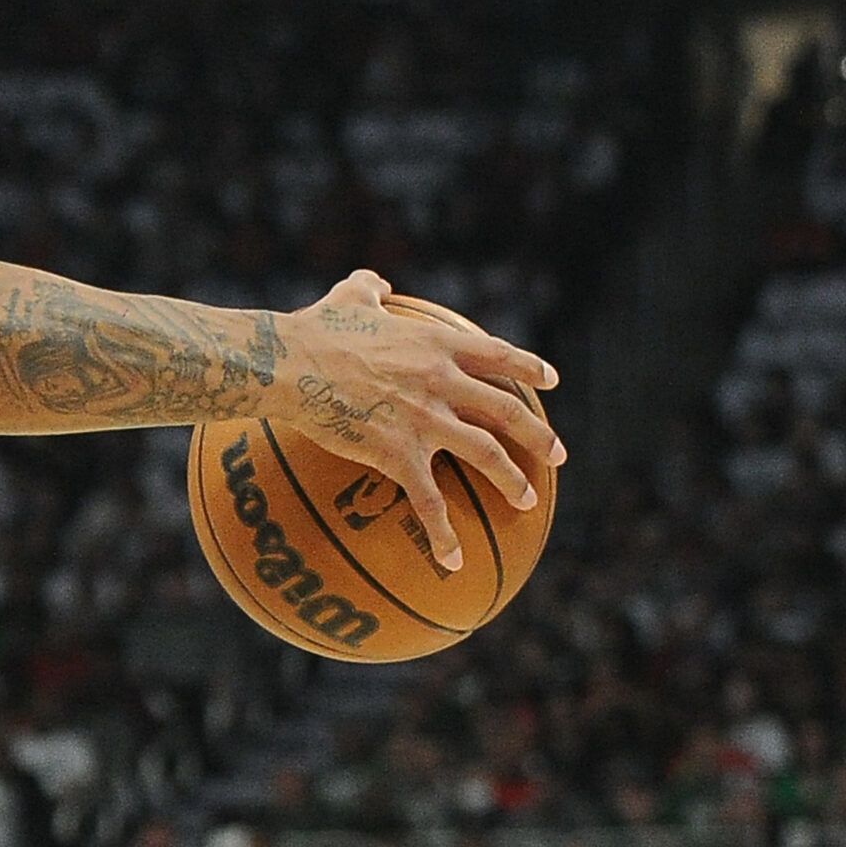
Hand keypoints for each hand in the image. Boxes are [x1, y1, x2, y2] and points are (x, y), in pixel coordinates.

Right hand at [270, 271, 563, 573]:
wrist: (289, 365)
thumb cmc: (313, 330)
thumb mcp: (348, 297)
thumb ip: (369, 288)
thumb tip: (376, 284)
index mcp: (438, 345)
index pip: (499, 357)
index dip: (529, 370)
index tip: (550, 383)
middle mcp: (444, 382)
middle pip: (507, 412)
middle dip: (538, 437)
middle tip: (556, 456)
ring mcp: (426, 421)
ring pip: (486, 455)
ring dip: (511, 481)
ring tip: (525, 502)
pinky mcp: (399, 455)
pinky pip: (429, 501)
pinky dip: (444, 534)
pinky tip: (453, 561)